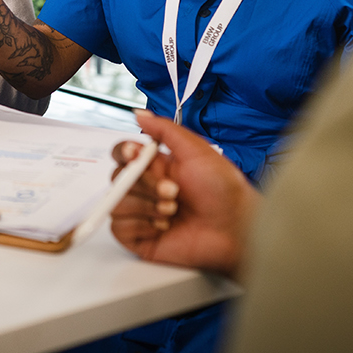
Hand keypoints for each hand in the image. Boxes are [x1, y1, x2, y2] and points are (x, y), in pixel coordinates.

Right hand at [109, 111, 259, 278]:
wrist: (235, 229)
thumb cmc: (224, 192)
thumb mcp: (196, 151)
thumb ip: (165, 130)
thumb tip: (139, 114)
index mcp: (157, 167)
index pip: (124, 154)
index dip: (124, 153)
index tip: (137, 155)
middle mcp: (147, 189)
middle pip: (118, 178)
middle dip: (144, 184)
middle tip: (172, 191)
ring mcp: (143, 214)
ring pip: (116, 202)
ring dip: (144, 206)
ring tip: (171, 210)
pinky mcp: (141, 238)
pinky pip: (119, 228)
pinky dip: (139, 225)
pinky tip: (163, 227)